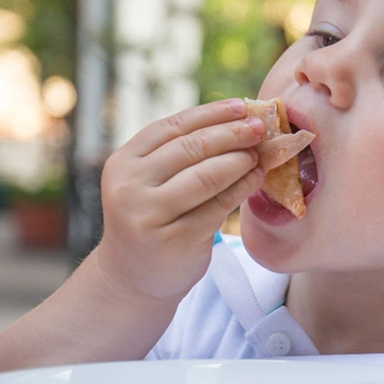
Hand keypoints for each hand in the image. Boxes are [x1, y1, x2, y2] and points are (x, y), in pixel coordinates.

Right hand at [94, 99, 265, 302]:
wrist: (132, 277)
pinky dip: (242, 188)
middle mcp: (130, 187)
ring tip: (259, 153)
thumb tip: (238, 120)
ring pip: (206, 176)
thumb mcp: (150, 182)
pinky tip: (256, 178)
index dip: (211, 113)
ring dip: (239, 160)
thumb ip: (180, 154)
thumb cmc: (152, 219)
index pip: (172, 127)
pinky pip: (218, 206)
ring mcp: (150, 215)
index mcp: (123, 162)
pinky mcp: (176, 240)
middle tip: (259, 127)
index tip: (242, 106)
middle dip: (231, 133)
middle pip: (191, 148)